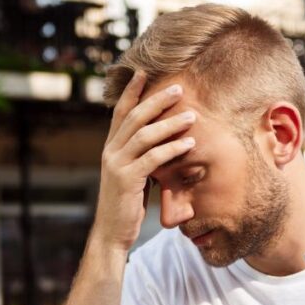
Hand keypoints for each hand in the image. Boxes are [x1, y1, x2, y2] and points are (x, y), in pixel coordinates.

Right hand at [91, 72, 196, 250]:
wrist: (112, 233)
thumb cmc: (127, 204)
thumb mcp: (133, 175)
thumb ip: (140, 156)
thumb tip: (160, 141)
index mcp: (110, 147)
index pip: (120, 112)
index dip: (131, 91)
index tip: (143, 72)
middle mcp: (110, 152)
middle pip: (134, 117)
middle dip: (157, 100)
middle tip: (179, 88)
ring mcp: (116, 165)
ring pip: (144, 135)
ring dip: (171, 123)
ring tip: (193, 116)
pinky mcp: (127, 180)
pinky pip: (152, 159)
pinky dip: (172, 149)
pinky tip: (189, 144)